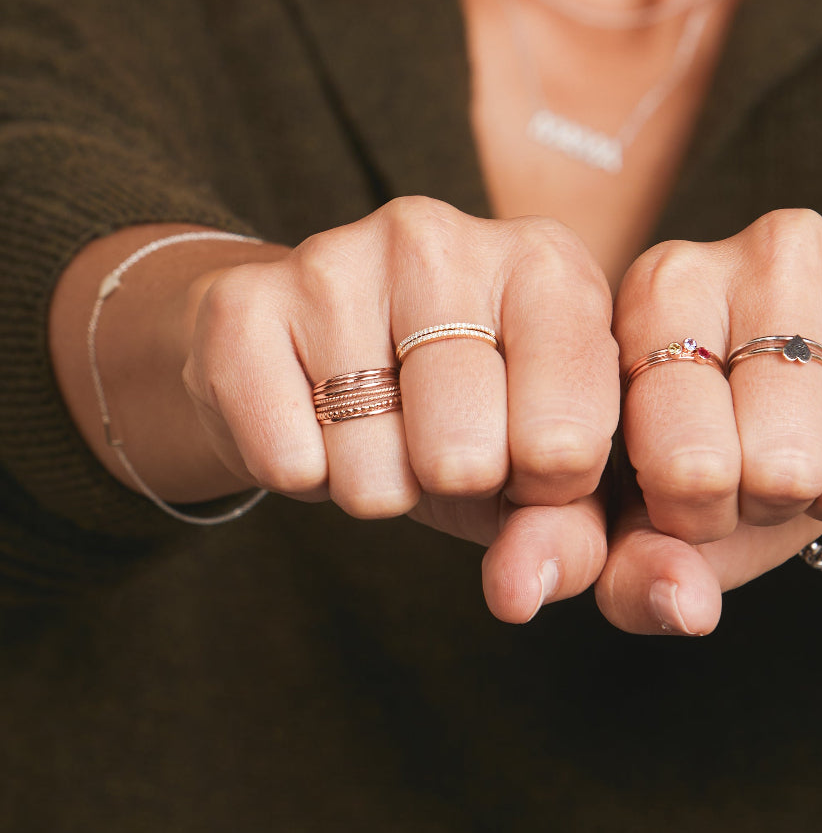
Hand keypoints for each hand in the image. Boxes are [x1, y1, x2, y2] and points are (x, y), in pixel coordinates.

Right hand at [180, 198, 619, 620]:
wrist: (324, 359)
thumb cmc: (469, 413)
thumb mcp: (542, 469)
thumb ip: (566, 534)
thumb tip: (520, 592)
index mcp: (547, 269)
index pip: (567, 440)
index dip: (547, 488)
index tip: (531, 461)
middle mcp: (439, 239)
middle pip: (463, 457)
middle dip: (456, 486)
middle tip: (444, 445)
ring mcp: (333, 259)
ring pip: (370, 470)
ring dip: (378, 485)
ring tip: (380, 427)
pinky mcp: (242, 303)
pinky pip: (286, 463)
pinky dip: (303, 474)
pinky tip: (314, 417)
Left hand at [596, 209, 821, 633]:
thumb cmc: (742, 452)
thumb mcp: (663, 512)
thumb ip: (628, 571)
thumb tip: (682, 608)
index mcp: (663, 289)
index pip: (683, 461)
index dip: (696, 514)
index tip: (703, 489)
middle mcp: (768, 249)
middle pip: (779, 466)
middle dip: (772, 502)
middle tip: (773, 467)